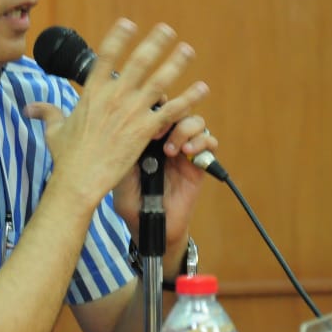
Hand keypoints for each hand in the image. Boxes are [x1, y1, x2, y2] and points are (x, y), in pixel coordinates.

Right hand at [25, 19, 211, 217]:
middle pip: (139, 61)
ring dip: (175, 63)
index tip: (128, 23)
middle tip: (167, 30)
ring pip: (160, 80)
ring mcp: (131, 112)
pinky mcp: (145, 130)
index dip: (118, 37)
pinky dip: (188, 98)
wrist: (79, 180)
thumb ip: (47, 113)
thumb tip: (30, 107)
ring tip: (187, 50)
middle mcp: (114, 97)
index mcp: (92, 93)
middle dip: (154, 43)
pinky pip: (172, 110)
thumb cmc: (66, 158)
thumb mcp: (54, 130)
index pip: (106, 57)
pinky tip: (201, 89)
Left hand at [113, 115, 217, 274]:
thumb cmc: (131, 201)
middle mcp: (166, 139)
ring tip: (171, 150)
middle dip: (171, 115)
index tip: (145, 119)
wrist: (150, 225)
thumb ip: (124, 152)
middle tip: (158, 134)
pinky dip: (202, 142)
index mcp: (146, 137)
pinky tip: (188, 154)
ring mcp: (184, 150)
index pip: (155, 108)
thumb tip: (129, 127)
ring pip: (196, 122)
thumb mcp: (120, 175)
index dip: (154, 106)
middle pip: (178, 109)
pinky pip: (210, 142)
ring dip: (186, 130)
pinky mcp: (199, 164)